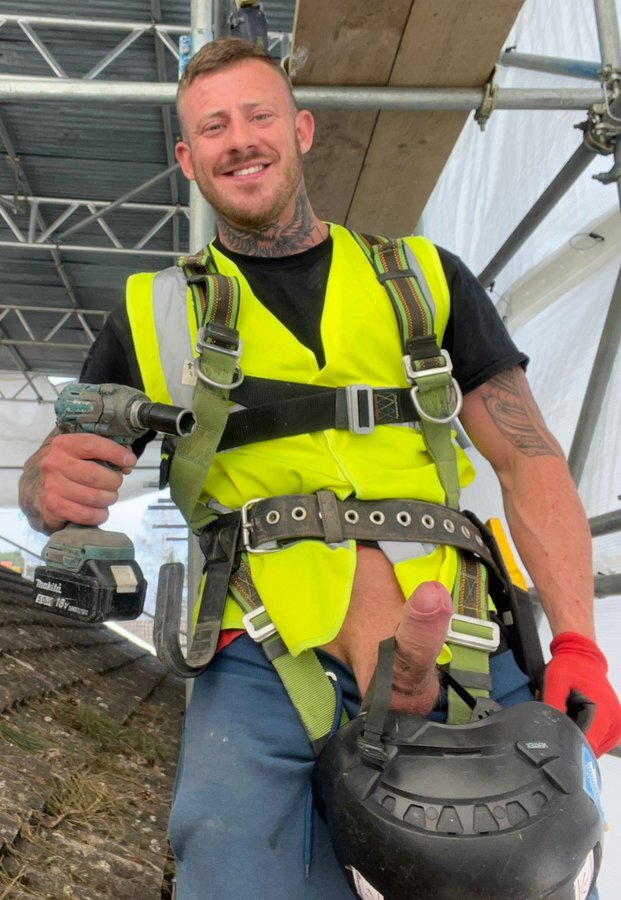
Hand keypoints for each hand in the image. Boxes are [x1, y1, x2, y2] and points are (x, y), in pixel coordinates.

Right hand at [19, 432, 136, 533]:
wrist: (36, 487)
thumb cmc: (68, 466)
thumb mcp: (81, 451)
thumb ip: (105, 449)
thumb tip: (127, 460)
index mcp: (63, 444)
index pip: (92, 444)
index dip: (115, 453)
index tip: (129, 461)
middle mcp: (54, 464)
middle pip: (94, 475)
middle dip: (114, 481)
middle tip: (116, 483)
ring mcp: (51, 486)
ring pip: (93, 497)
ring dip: (108, 498)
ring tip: (108, 496)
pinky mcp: (53, 507)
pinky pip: (86, 514)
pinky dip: (99, 515)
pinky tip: (100, 510)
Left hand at [544, 632, 620, 756]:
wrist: (583, 657)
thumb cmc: (569, 668)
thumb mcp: (555, 682)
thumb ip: (553, 706)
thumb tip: (550, 731)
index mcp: (603, 712)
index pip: (587, 747)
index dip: (569, 747)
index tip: (556, 741)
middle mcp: (615, 722)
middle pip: (590, 750)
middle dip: (573, 742)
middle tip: (561, 724)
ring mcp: (617, 726)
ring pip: (595, 749)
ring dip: (580, 739)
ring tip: (571, 718)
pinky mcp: (615, 727)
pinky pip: (599, 742)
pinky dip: (587, 736)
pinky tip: (578, 720)